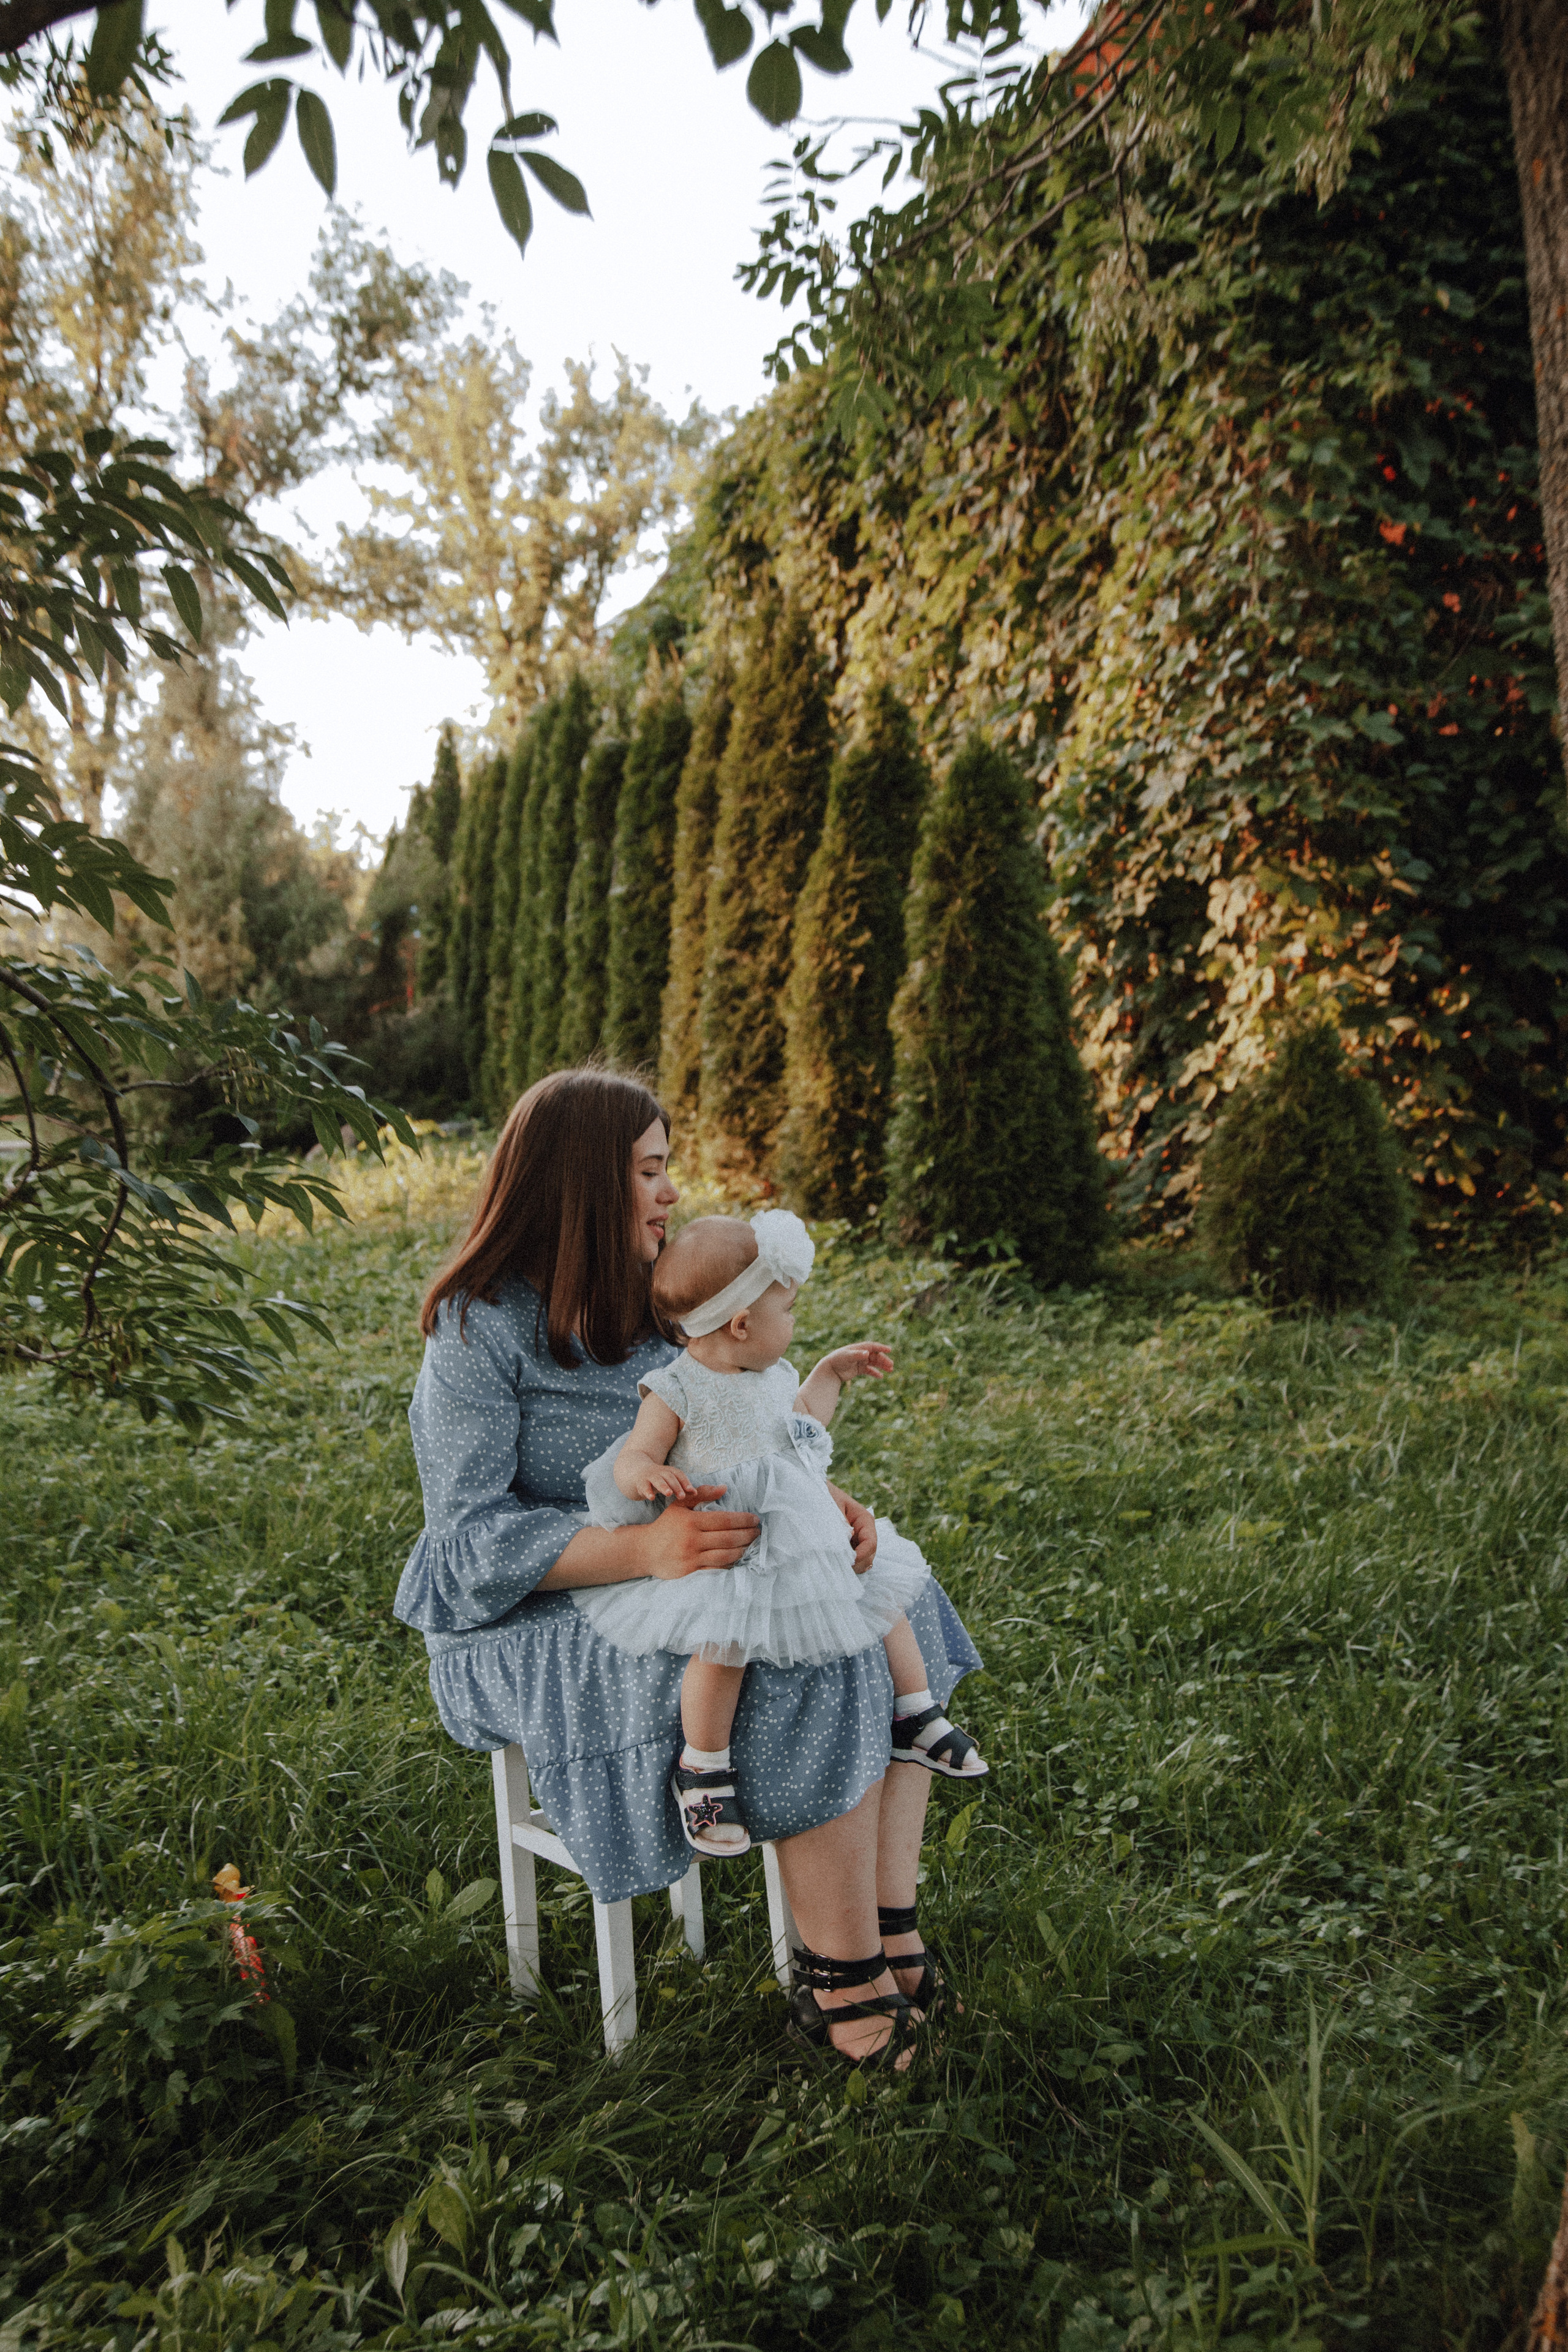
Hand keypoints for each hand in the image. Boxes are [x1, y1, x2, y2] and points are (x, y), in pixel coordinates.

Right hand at [636, 1463, 698, 1502]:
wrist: (639, 1472)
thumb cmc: (660, 1479)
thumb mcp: (671, 1481)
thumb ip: (682, 1487)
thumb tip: (695, 1493)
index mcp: (669, 1471)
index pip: (679, 1474)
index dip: (685, 1482)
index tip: (691, 1490)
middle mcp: (660, 1472)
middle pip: (669, 1477)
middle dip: (676, 1486)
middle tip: (682, 1496)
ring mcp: (650, 1476)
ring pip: (657, 1480)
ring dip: (663, 1486)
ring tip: (669, 1493)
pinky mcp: (641, 1483)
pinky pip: (644, 1486)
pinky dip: (648, 1492)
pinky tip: (652, 1498)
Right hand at [641, 1488, 759, 1580]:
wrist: (645, 1550)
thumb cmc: (665, 1526)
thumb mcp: (679, 1505)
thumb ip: (702, 1494)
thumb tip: (724, 1487)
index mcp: (691, 1521)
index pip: (724, 1520)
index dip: (743, 1520)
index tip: (755, 1519)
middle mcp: (692, 1540)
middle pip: (728, 1538)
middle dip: (747, 1535)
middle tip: (758, 1532)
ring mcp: (692, 1557)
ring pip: (725, 1554)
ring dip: (742, 1549)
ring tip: (751, 1544)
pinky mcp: (691, 1571)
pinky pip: (716, 1567)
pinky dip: (730, 1562)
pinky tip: (738, 1556)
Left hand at [819, 1343, 892, 1385]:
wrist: (829, 1369)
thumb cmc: (837, 1360)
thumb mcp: (847, 1356)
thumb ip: (857, 1355)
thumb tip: (867, 1353)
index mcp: (859, 1348)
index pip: (872, 1346)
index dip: (881, 1347)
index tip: (890, 1350)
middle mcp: (860, 1354)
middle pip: (875, 1356)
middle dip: (883, 1360)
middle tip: (891, 1365)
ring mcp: (859, 1362)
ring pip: (873, 1363)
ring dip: (882, 1366)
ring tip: (890, 1370)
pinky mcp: (858, 1369)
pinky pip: (869, 1371)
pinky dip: (875, 1373)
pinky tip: (880, 1376)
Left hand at [827, 1481, 877, 1572]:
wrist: (814, 1494)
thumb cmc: (824, 1497)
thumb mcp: (832, 1506)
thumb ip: (839, 1522)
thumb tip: (848, 1537)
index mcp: (864, 1519)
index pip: (870, 1543)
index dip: (861, 1555)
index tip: (847, 1561)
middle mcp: (864, 1532)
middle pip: (869, 1556)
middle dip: (857, 1563)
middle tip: (839, 1565)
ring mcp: (857, 1541)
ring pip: (862, 1562)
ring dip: (852, 1566)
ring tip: (835, 1564)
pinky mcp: (848, 1548)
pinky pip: (852, 1561)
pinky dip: (845, 1565)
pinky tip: (833, 1562)